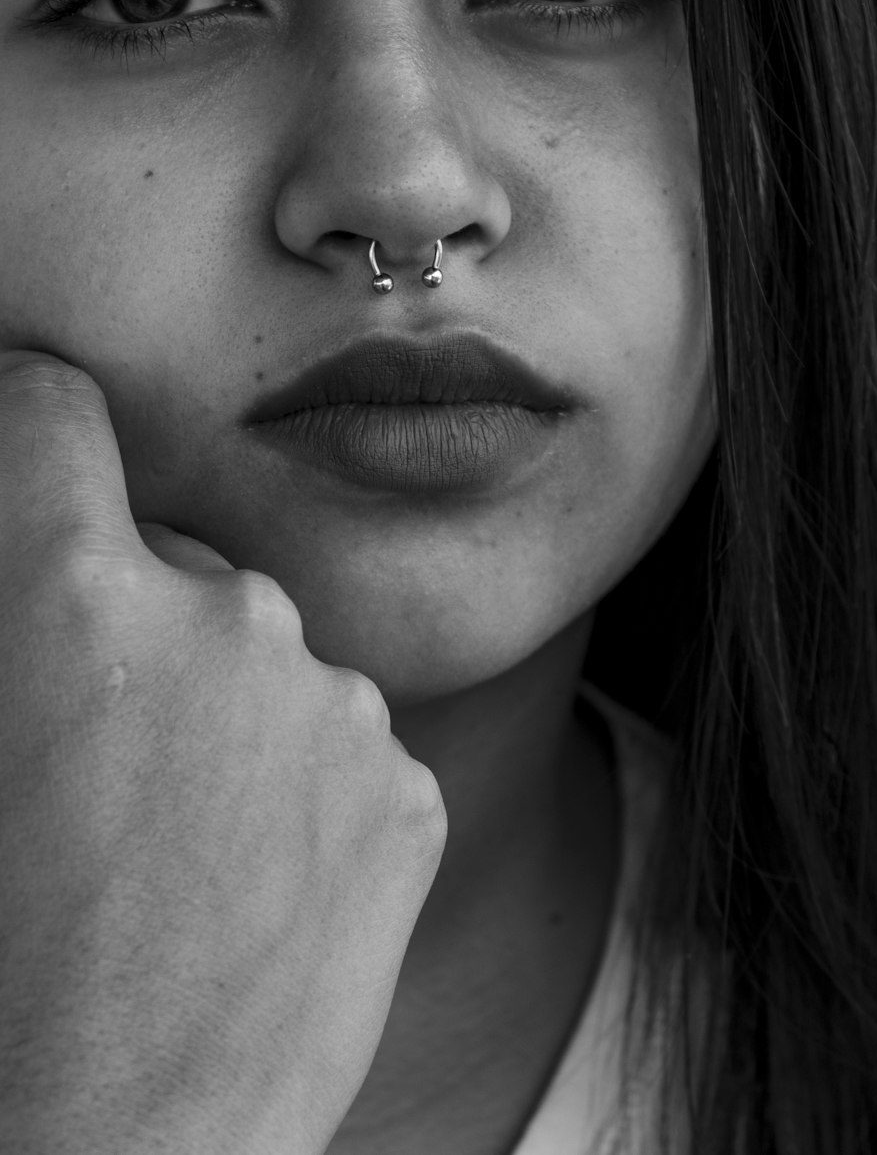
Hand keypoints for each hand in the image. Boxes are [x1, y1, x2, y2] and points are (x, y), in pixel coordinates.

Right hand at [0, 351, 445, 1154]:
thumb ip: (10, 609)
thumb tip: (44, 565)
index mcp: (79, 596)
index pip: (53, 415)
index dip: (26, 433)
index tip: (27, 462)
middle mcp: (231, 619)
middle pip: (169, 556)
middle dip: (125, 621)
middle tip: (84, 760)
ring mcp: (338, 710)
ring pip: (260, 657)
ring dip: (216, 713)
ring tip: (164, 850)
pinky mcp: (407, 797)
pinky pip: (337, 746)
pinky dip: (294, 791)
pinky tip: (242, 892)